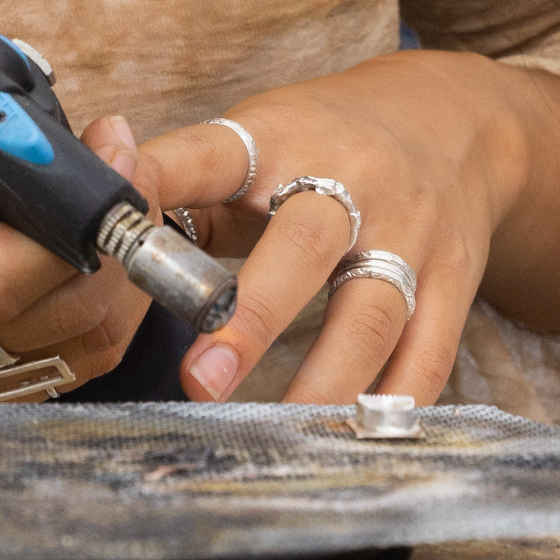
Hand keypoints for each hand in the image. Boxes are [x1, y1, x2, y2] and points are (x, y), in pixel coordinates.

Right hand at [0, 0, 145, 399]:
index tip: (104, 147)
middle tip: (129, 158)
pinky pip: (52, 371)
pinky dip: (90, 312)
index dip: (63, 228)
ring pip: (65, 360)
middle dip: (112, 247)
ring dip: (115, 283)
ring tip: (118, 193)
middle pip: (43, 326)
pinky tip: (90, 241)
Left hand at [128, 52, 559, 404]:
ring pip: (372, 314)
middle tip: (199, 380)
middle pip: (305, 246)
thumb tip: (99, 231)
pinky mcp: (453, 279)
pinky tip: (355, 437)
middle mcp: (352, 180)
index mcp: (281, 137)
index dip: (161, 185)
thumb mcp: (258, 136)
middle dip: (253, 317)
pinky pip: (430, 352)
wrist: (460, 122)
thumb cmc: (327, 140)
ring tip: (272, 434)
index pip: (212, 156)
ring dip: (322, 380)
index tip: (112, 235)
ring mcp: (410, 232)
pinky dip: (394, 401)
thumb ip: (184, 183)